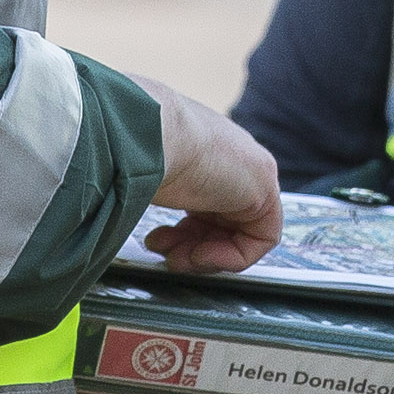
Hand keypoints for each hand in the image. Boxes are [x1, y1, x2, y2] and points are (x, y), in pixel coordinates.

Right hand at [131, 76, 282, 274]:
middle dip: (190, 246)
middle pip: (223, 222)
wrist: (147, 135)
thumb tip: (128, 210)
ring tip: (175, 258)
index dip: (183, 231)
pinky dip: (231, 257)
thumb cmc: (134, 149)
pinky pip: (261, 238)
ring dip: (204, 255)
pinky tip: (199, 255)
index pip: (206, 204)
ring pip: (240, 233)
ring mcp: (252, 173)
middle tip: (164, 254)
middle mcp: (233, 161)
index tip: (157, 238)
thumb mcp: (145, 174)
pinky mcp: (265, 189)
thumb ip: (157, 193)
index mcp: (206, 153)